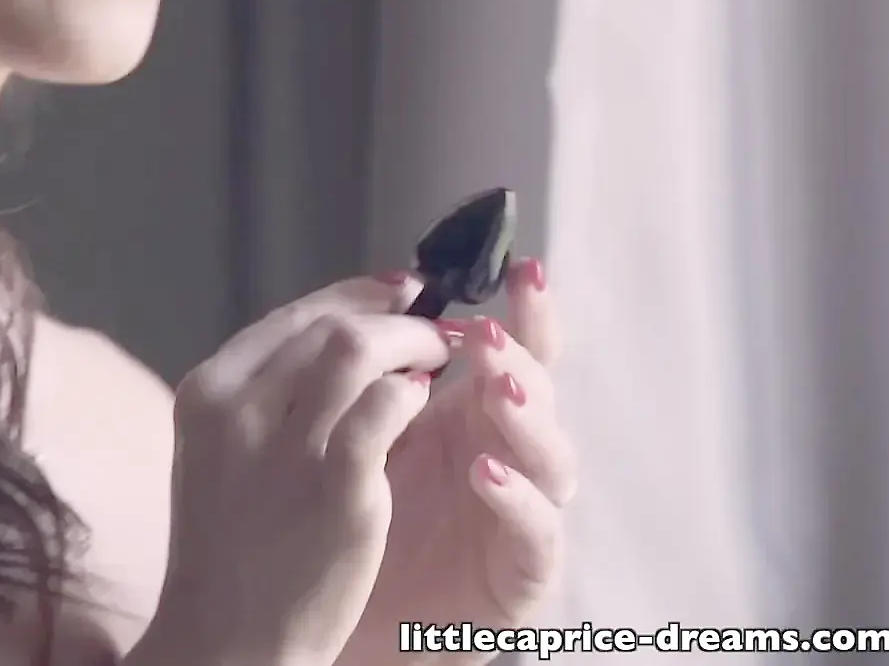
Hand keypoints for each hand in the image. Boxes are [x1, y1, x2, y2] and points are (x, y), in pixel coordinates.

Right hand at [134, 278, 453, 665]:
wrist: (226, 636)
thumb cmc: (226, 547)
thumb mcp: (220, 455)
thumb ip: (263, 398)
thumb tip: (333, 339)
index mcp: (205, 393)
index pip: (289, 320)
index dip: (351, 296)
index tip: (394, 292)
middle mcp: (239, 408)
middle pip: (327, 325)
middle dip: (391, 315)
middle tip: (432, 325)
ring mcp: (288, 445)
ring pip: (359, 347)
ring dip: (412, 341)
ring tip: (441, 357)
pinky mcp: (340, 485)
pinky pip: (391, 405)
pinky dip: (414, 392)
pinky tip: (427, 403)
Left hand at [342, 259, 574, 664]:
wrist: (336, 622)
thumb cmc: (345, 524)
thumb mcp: (355, 434)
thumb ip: (375, 374)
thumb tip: (380, 291)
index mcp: (468, 415)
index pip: (509, 351)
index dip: (526, 311)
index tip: (521, 266)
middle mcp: (505, 455)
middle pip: (538, 393)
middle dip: (520, 356)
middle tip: (486, 331)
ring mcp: (520, 513)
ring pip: (552, 456)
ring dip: (525, 416)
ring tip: (493, 385)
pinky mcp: (520, 575)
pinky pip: (535, 533)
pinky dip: (515, 498)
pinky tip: (483, 471)